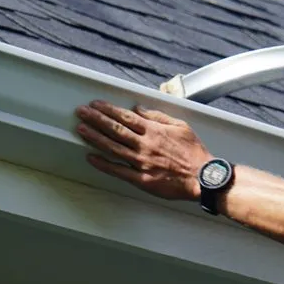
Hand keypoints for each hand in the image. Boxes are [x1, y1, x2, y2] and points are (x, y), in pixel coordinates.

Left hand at [74, 100, 210, 200]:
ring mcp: (141, 162)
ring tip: (81, 129)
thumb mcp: (180, 126)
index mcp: (154, 131)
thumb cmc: (194, 153)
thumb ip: (158, 117)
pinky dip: (103, 164)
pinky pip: (118, 170)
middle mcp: (144, 145)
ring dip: (94, 137)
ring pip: (112, 147)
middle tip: (81, 112)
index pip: (126, 117)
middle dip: (95, 119)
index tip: (96, 104)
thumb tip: (140, 109)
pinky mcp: (141, 179)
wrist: (202, 177)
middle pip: (115, 129)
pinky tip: (91, 157)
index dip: (108, 109)